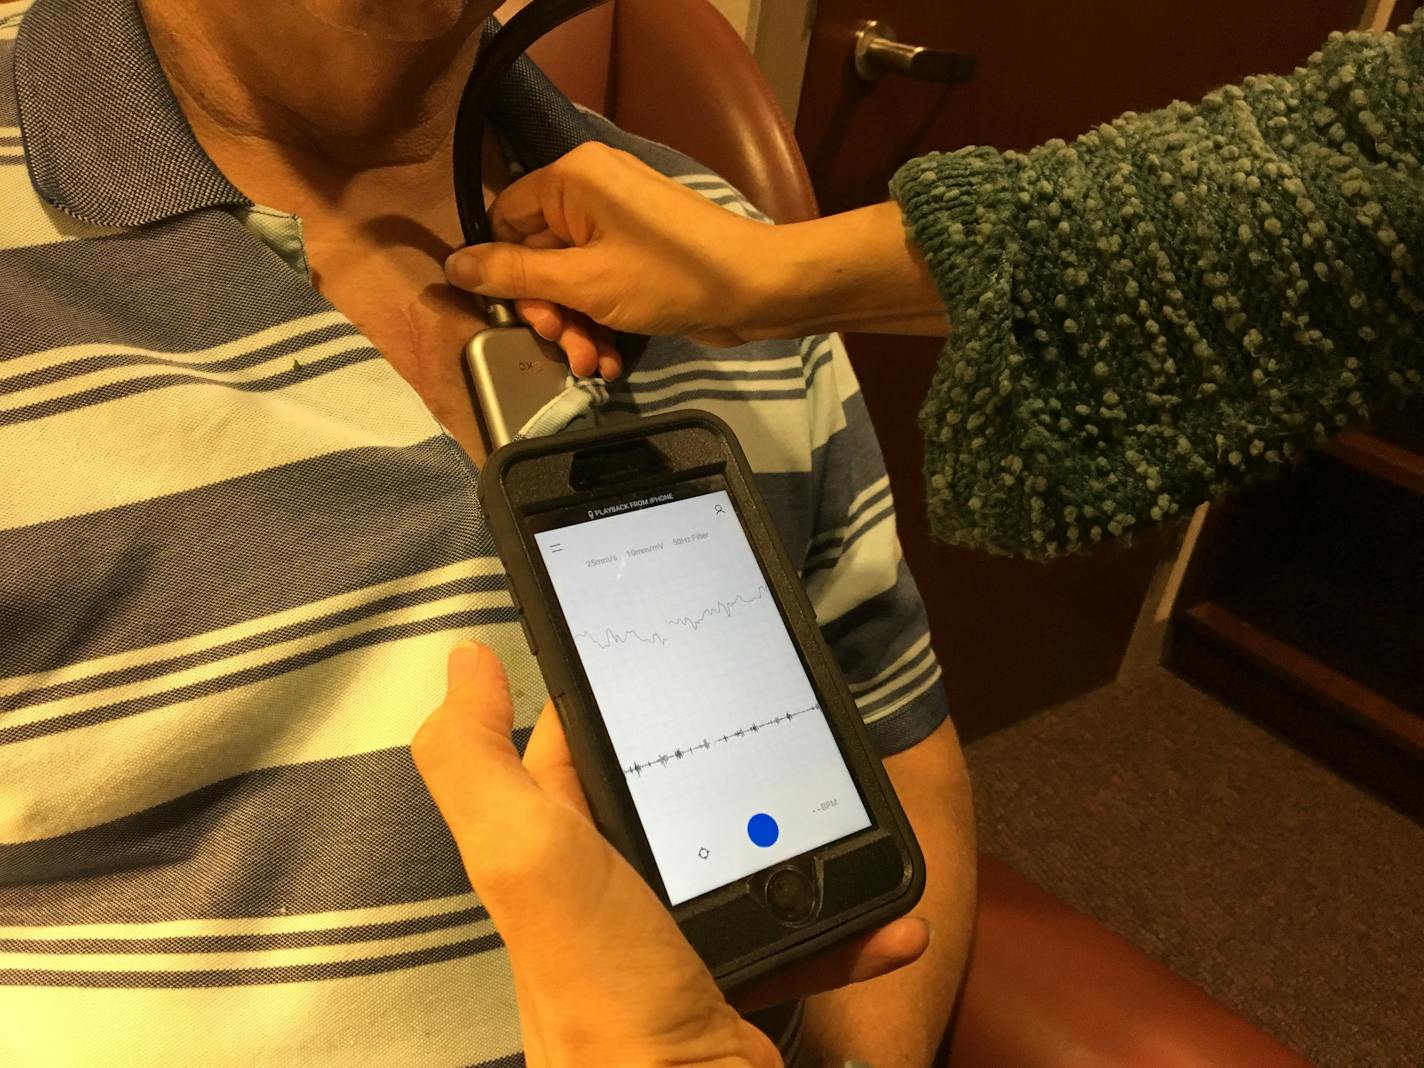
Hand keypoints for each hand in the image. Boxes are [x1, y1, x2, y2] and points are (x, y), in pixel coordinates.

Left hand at [412, 642, 932, 1066]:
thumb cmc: (604, 987)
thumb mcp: (524, 854)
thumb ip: (473, 758)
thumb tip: (463, 660)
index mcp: (553, 842)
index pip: (578, 736)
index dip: (618, 684)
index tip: (679, 637)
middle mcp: (606, 883)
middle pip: (674, 782)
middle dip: (730, 750)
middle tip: (789, 711)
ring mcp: (674, 928)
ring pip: (747, 848)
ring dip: (805, 827)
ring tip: (846, 792)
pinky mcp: (735, 972)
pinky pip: (802, 930)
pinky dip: (848, 923)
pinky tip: (891, 918)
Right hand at [444, 144, 947, 377]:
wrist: (756, 291)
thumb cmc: (671, 277)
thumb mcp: (583, 283)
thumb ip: (514, 275)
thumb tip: (453, 265)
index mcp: (572, 179)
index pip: (506, 219)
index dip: (507, 274)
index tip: (526, 316)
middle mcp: (591, 191)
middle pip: (537, 257)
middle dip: (550, 313)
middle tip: (568, 346)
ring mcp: (619, 223)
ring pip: (569, 281)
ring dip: (577, 328)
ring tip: (595, 364)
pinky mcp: (640, 254)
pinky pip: (600, 286)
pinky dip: (601, 322)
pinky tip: (612, 359)